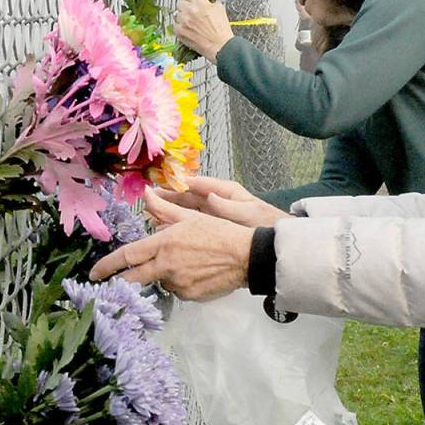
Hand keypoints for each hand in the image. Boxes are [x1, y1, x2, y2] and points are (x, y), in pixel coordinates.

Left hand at [89, 189, 252, 300]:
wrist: (247, 256)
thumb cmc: (220, 232)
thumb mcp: (191, 217)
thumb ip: (164, 208)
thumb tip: (147, 193)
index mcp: (164, 244)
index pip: (127, 257)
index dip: (107, 266)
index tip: (95, 273)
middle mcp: (166, 266)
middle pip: (134, 278)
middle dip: (122, 282)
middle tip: (115, 283)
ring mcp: (177, 284)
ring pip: (160, 281)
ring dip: (163, 275)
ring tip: (185, 264)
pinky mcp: (189, 296)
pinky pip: (177, 290)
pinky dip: (180, 283)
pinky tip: (196, 273)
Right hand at [155, 175, 287, 227]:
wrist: (275, 242)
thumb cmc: (265, 222)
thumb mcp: (248, 213)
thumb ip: (228, 206)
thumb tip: (210, 196)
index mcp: (224, 191)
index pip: (197, 184)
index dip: (178, 183)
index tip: (161, 183)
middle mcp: (216, 199)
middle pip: (187, 196)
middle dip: (169, 196)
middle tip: (149, 197)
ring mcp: (213, 214)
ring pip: (186, 210)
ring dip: (170, 211)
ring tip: (151, 212)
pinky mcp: (212, 227)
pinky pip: (191, 224)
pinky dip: (178, 226)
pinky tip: (165, 230)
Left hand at [175, 0, 232, 60]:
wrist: (220, 47)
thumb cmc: (221, 31)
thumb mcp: (220, 10)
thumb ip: (209, 3)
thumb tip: (205, 2)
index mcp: (200, 3)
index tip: (191, 0)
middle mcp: (190, 10)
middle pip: (180, 3)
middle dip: (186, 7)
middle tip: (192, 14)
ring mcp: (183, 21)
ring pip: (177, 14)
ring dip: (183, 18)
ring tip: (192, 25)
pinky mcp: (179, 31)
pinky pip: (175, 26)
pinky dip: (181, 28)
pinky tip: (189, 31)